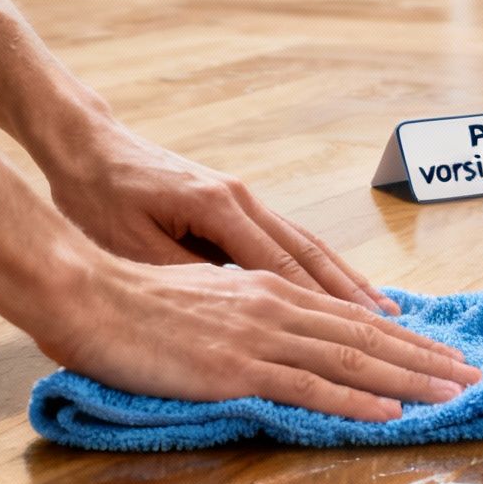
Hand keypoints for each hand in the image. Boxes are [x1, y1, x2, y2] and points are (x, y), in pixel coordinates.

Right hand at [41, 253, 480, 420]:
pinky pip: (309, 387)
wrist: (83, 291)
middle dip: (424, 357)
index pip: (349, 316)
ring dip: (410, 379)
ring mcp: (259, 336)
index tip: (438, 350)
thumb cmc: (128, 298)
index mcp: (267, 289)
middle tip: (470, 374)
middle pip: (366, 335)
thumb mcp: (200, 300)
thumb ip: (241, 315)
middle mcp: (275, 305)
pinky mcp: (237, 367)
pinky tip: (389, 412)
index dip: (400, 335)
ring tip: (453, 393)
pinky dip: (355, 400)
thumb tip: (268, 338)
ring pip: (352, 359)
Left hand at [43, 123, 397, 314]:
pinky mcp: (237, 203)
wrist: (88, 147)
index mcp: (218, 207)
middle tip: (394, 327)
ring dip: (347, 280)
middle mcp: (243, 198)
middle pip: (311, 253)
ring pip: (308, 244)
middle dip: (353, 294)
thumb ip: (185, 276)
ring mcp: (244, 197)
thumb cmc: (99, 197)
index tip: (358, 336)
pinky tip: (341, 287)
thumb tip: (236, 314)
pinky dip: (322, 267)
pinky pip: (291, 239)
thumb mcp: (131, 244)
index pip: (280, 265)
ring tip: (385, 312)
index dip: (321, 304)